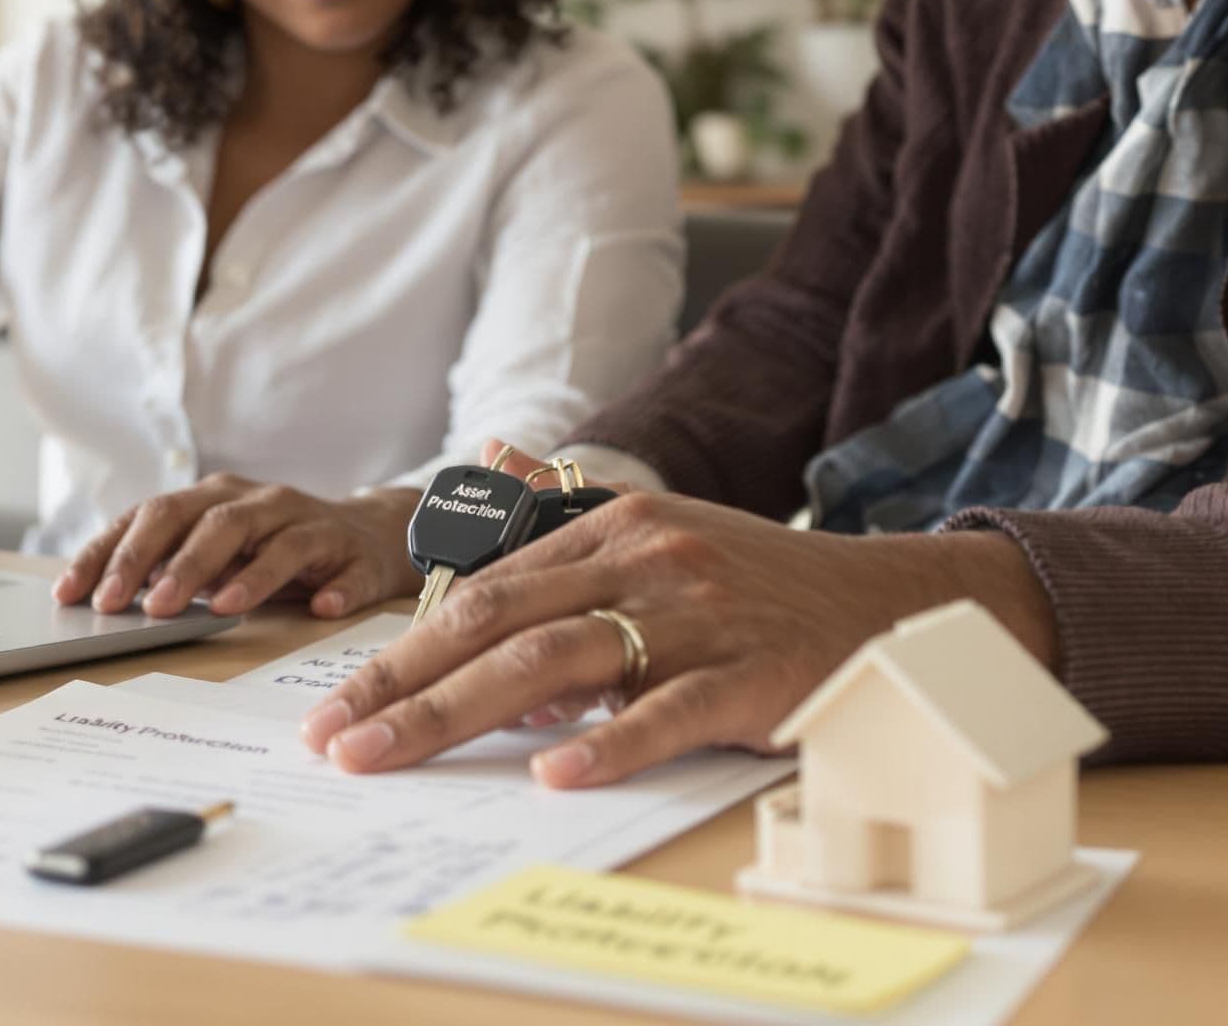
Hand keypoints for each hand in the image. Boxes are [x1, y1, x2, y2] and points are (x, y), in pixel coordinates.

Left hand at [53, 475, 421, 619]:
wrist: (368, 534)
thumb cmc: (274, 550)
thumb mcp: (217, 553)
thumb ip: (170, 568)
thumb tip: (104, 599)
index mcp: (213, 498)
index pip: (151, 516)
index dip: (110, 552)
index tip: (73, 592)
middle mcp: (256, 501)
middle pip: (206, 521)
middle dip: (165, 563)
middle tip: (132, 606)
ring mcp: (306, 521)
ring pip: (271, 540)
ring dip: (244, 575)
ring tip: (216, 609)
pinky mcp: (350, 549)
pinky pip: (343, 567)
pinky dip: (333, 586)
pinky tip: (320, 607)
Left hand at [295, 488, 1057, 787]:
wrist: (893, 605)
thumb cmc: (758, 582)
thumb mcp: (659, 529)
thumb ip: (564, 507)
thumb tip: (488, 454)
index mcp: (613, 528)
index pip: (483, 586)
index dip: (403, 646)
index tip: (336, 702)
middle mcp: (645, 560)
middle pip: (499, 620)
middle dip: (404, 682)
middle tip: (334, 739)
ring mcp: (698, 617)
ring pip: (558, 660)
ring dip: (461, 712)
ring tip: (393, 754)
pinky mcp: (751, 674)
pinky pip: (670, 711)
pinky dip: (611, 741)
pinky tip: (557, 774)